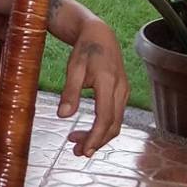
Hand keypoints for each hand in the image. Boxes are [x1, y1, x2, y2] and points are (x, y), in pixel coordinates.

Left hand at [57, 22, 129, 156]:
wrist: (100, 34)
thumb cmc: (85, 50)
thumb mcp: (73, 67)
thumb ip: (69, 91)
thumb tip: (62, 115)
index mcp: (109, 82)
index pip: (105, 117)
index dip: (96, 136)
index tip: (84, 150)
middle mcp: (121, 89)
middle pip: (113, 124)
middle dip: (96, 141)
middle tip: (77, 152)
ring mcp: (124, 92)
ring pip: (115, 122)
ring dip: (99, 136)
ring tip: (77, 144)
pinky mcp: (122, 93)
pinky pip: (115, 115)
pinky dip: (103, 127)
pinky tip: (87, 131)